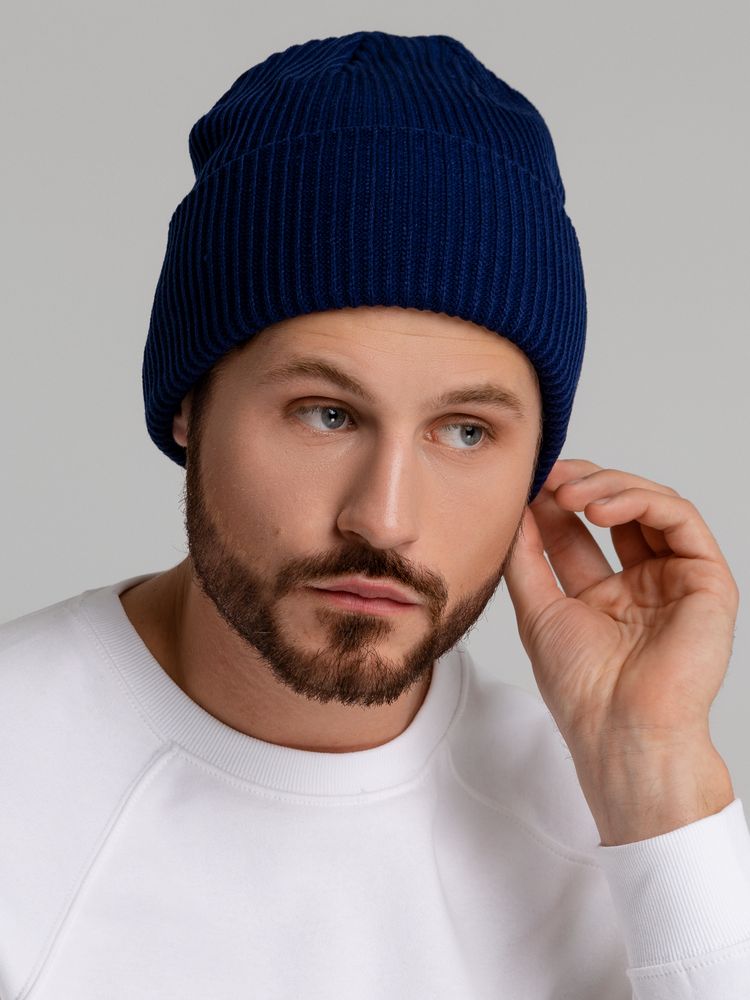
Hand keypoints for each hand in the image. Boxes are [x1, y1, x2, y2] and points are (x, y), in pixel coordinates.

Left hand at [503, 459, 737, 842]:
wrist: (620, 731)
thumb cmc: (581, 688)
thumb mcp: (538, 608)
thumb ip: (526, 557)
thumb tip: (513, 508)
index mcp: (604, 595)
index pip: (579, 531)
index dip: (554, 501)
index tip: (528, 481)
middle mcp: (642, 584)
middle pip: (617, 511)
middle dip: (581, 485)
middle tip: (549, 476)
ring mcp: (675, 581)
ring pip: (651, 506)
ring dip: (608, 488)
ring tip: (569, 493)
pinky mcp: (707, 580)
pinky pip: (681, 519)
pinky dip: (642, 501)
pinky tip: (602, 509)